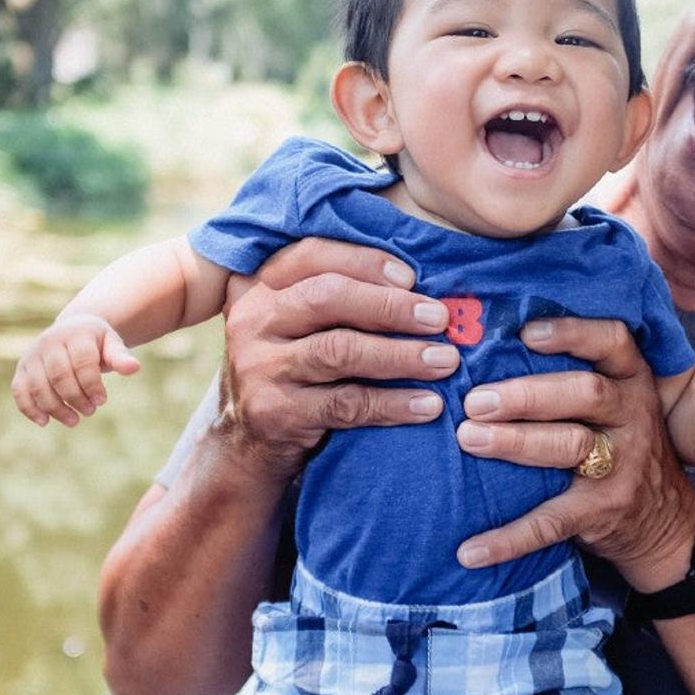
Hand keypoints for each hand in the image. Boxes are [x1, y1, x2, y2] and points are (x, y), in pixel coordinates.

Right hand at [13, 313, 141, 426]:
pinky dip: (29, 408)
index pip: (82, 362)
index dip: (92, 385)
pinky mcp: (22, 368)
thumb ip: (120, 357)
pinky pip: (19, 390)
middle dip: (75, 398)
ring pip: (39, 385)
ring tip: (73, 421)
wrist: (72, 330)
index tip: (102, 400)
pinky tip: (44, 422)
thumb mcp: (111, 344)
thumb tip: (134, 368)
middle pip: (59, 375)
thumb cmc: (96, 343)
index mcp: (74, 334)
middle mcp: (49, 342)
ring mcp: (32, 355)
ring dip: (55, 408)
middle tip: (90, 411)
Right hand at [217, 237, 459, 476]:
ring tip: (445, 360)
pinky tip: (428, 405)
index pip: (311, 255)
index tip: (412, 276)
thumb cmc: (294, 365)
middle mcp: (252, 320)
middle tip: (439, 318)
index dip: (365, 261)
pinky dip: (393, 403)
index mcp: (258, 284)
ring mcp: (259, 367)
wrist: (249, 439)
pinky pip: (346, 403)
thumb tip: (419, 280)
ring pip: (340, 351)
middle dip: (390, 306)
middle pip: (327, 297)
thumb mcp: (298, 322)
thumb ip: (338, 293)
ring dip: (401, 355)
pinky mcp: (275, 412)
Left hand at [452, 317, 694, 591]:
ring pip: (569, 447)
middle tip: (475, 400)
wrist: (668, 523)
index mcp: (632, 381)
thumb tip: (489, 345)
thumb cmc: (620, 444)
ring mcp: (622, 466)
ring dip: (515, 442)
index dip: (572, 333)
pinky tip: (469, 550)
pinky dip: (508, 538)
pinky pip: (552, 523)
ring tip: (468, 438)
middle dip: (527, 394)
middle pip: (585, 393)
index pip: (613, 341)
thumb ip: (574, 374)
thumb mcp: (618, 402)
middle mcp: (633, 417)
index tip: (524, 332)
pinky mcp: (604, 512)